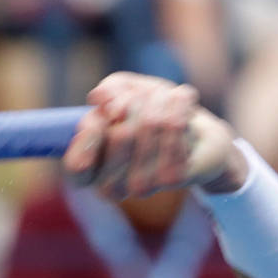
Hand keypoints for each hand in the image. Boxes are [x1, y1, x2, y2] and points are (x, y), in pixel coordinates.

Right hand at [61, 72, 242, 200]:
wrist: (199, 136)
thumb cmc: (153, 112)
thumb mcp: (125, 92)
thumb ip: (108, 91)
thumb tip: (99, 98)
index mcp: (89, 171)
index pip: (77, 167)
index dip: (89, 136)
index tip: (108, 112)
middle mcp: (110, 186)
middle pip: (119, 133)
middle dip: (135, 100)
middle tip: (148, 93)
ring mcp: (141, 187)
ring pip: (148, 124)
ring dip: (159, 97)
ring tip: (168, 93)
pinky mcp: (172, 179)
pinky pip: (172, 128)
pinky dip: (179, 103)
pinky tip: (183, 96)